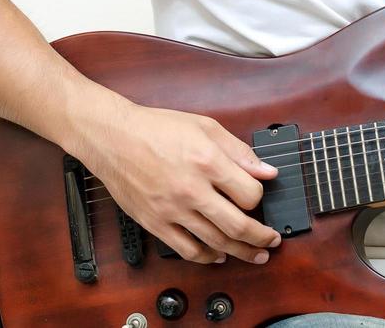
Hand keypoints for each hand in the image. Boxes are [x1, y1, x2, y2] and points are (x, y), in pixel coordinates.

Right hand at [80, 103, 282, 264]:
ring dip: (241, 252)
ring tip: (255, 254)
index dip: (260, 197)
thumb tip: (266, 171)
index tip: (260, 197)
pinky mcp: (155, 223)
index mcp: (207, 161)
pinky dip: (206, 257)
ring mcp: (172, 210)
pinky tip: (218, 255)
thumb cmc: (155, 129)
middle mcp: (192, 190)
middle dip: (261, 237)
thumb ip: (239, 151)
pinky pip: (186, 250)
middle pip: (238, 225)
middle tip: (271, 241)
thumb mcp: (205, 127)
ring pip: (215, 242)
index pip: (250, 193)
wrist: (113, 138)